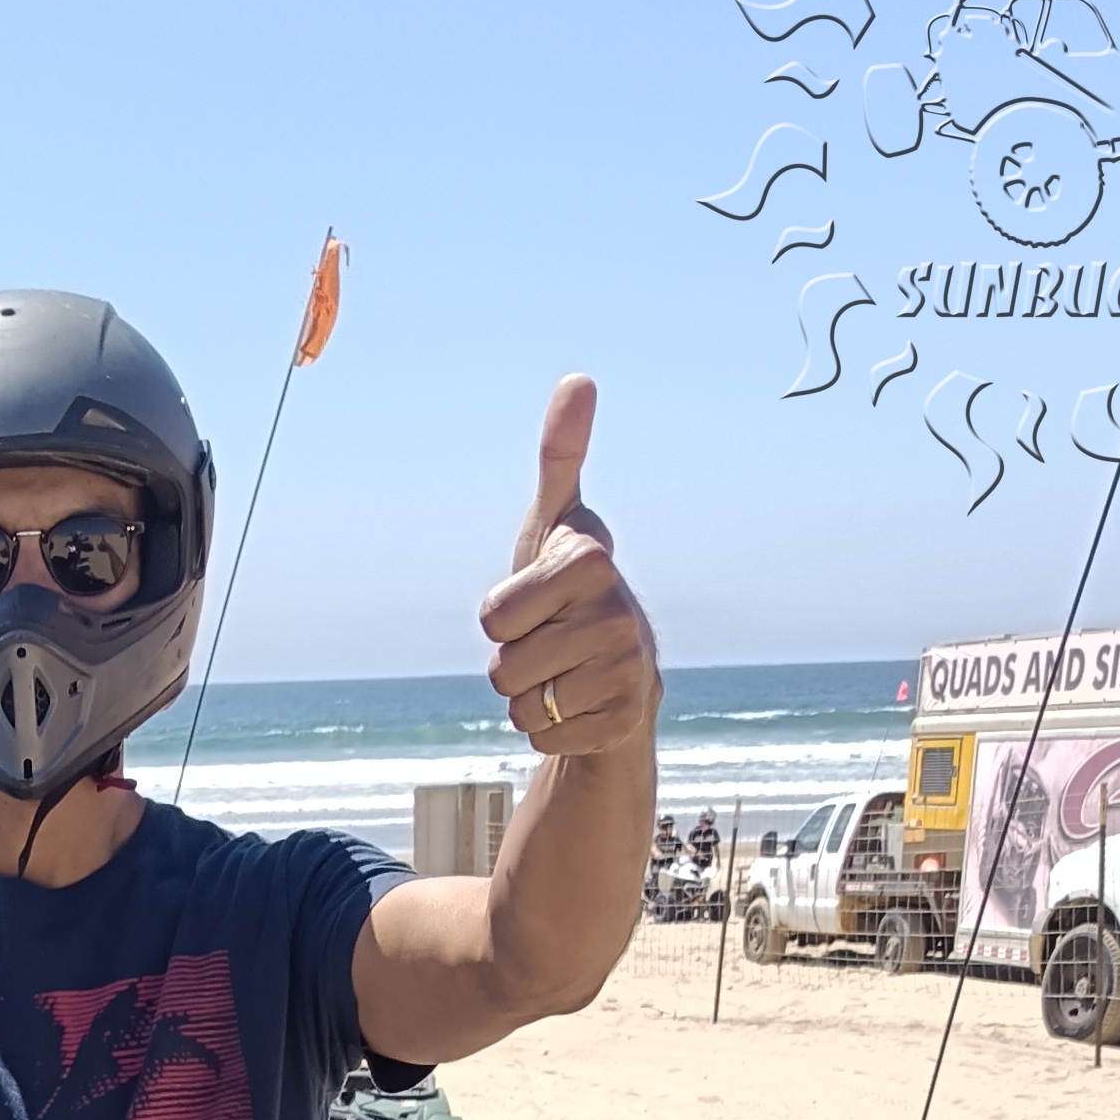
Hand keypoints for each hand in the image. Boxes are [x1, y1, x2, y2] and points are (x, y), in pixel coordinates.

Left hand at [477, 378, 659, 762]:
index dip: (501, 618)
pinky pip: (544, 739)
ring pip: (522, 709)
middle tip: (550, 644)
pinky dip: (550, 731)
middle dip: (513, 665)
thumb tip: (579, 380)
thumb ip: (560, 456)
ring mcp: (626, 671)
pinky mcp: (625, 720)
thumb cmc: (571, 588)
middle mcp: (617, 615)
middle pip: (503, 669)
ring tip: (564, 674)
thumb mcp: (556, 523)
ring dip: (529, 700)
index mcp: (589, 563)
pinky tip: (579, 705)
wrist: (620, 669)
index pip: (493, 617)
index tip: (536, 603)